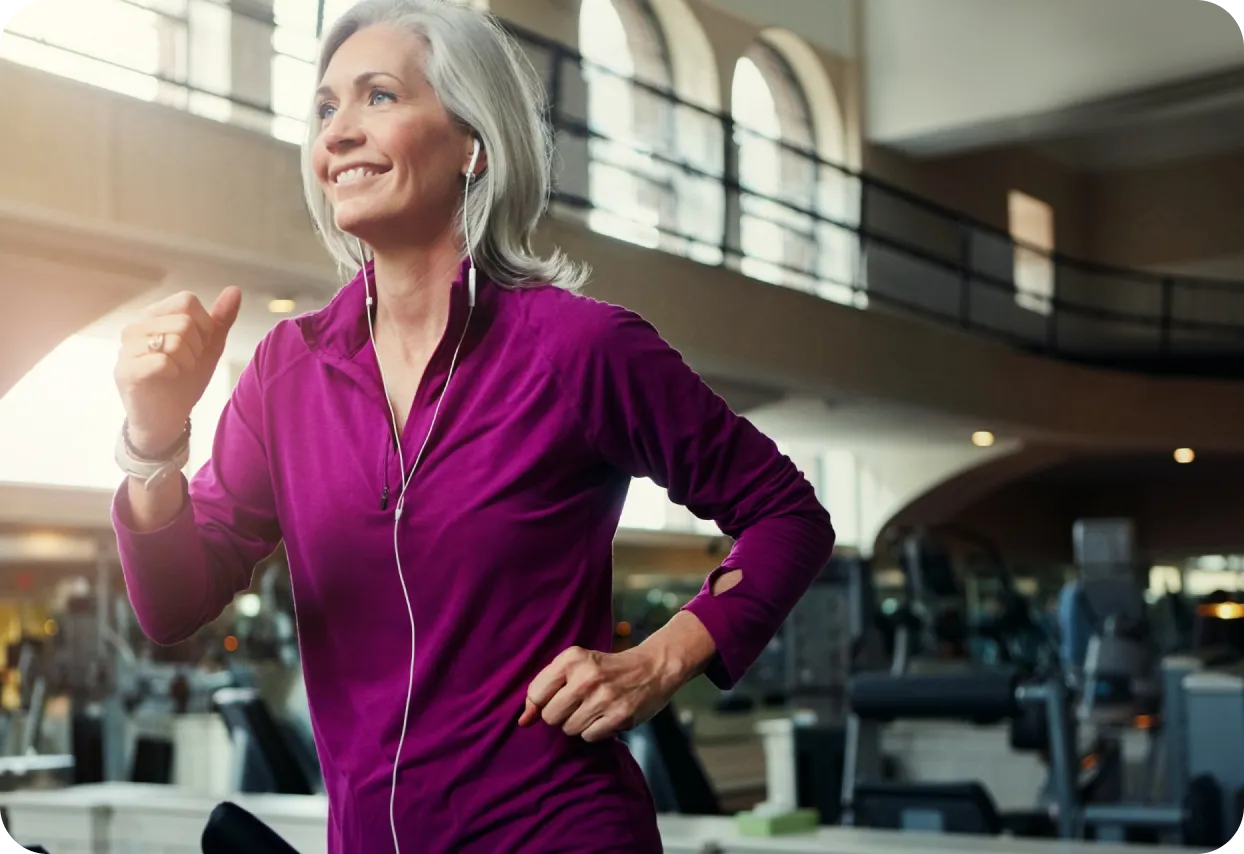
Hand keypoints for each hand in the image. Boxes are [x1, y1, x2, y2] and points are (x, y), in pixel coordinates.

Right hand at [114, 288, 241, 455]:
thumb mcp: (209, 347)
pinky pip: (162, 361)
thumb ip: (221, 319)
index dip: (204, 325)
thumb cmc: (185, 380)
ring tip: (178, 371)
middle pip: (184, 321)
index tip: (200, 345)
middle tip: (188, 362)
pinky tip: (168, 379)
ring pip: (174, 340)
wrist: (166, 418)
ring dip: (187, 361)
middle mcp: (136, 327)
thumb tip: (234, 290)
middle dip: (197, 347)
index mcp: (155, 316)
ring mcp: (127, 348)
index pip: (187, 300)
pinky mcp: (126, 371)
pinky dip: (175, 372)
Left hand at [518, 646, 680, 742]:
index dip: (542, 703)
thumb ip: (545, 690)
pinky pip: (589, 737)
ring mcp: (604, 697)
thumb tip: (523, 721)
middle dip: (560, 715)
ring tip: (594, 709)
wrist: (652, 667)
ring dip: (579, 724)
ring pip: (569, 729)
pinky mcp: (619, 716)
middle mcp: (586, 677)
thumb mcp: (575, 666)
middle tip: (577, 705)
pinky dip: (595, 731)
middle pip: (550, 716)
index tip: (556, 699)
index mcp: (572, 658)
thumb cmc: (606, 668)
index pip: (536, 694)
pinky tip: (605, 716)